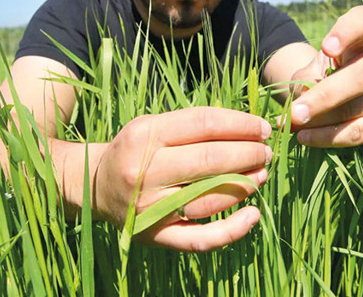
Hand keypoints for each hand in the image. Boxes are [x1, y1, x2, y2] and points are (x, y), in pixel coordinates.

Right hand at [88, 107, 271, 251]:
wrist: (96, 186)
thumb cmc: (136, 150)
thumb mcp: (153, 125)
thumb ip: (194, 125)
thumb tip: (249, 129)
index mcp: (144, 135)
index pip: (205, 124)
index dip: (242, 125)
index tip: (263, 128)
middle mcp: (144, 171)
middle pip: (211, 160)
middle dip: (249, 154)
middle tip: (266, 152)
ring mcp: (150, 207)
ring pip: (211, 197)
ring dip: (246, 185)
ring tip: (262, 174)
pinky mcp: (156, 235)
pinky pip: (199, 239)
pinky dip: (231, 231)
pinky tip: (253, 216)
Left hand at [286, 5, 362, 146]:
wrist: (336, 99)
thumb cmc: (320, 76)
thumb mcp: (308, 72)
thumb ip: (302, 84)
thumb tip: (296, 112)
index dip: (348, 32)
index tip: (326, 47)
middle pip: (359, 76)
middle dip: (324, 97)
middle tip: (295, 113)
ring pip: (356, 109)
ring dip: (320, 123)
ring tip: (293, 127)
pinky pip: (361, 132)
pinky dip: (331, 138)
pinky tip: (307, 139)